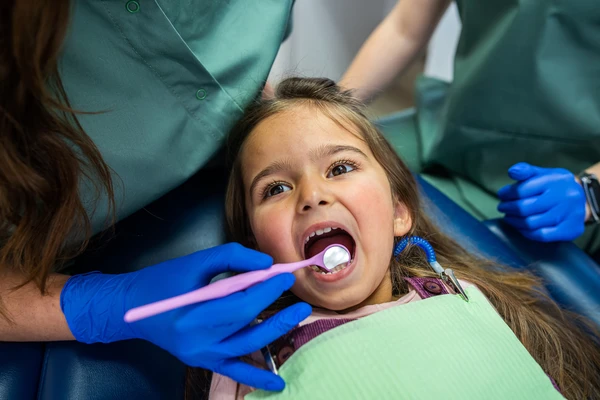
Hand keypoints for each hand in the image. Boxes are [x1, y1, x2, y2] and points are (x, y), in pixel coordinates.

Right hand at [60, 243, 310, 390]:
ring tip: (297, 315)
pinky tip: (278, 383)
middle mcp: (197, 341)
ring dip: (274, 331)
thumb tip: (267, 264)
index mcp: (192, 314)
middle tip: (298, 295)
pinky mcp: (202, 362)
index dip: (267, 289)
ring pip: (247, 347)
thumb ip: (232, 257)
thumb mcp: (195, 261)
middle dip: (276, 309)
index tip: (285, 275)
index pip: (241, 303)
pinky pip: (234, 371)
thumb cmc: (163, 281)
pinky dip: (256, 377)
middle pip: (247, 324)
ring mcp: (200, 356)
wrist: (131, 308)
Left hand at [497, 162, 586, 241]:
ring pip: (531, 223)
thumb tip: (512, 172)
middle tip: (502, 208)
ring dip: (514, 222)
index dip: (507, 194)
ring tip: (509, 217)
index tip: (501, 195)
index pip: (523, 190)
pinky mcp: (571, 230)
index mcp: (556, 181)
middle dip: (509, 208)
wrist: (584, 198)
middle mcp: (565, 197)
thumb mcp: (543, 174)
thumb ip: (526, 171)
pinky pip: (542, 235)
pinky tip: (520, 227)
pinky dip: (526, 233)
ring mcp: (570, 215)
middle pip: (525, 208)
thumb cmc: (556, 186)